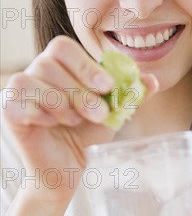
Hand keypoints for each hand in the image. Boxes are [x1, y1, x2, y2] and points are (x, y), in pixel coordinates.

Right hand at [2, 36, 157, 202]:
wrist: (66, 169)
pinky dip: (42, 114)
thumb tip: (153, 80)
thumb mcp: (112, 113)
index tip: (107, 87)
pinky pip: (20, 101)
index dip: (86, 65)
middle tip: (97, 114)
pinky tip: (52, 126)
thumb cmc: (85, 136)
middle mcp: (36, 72)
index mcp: (60, 66)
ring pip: (35, 79)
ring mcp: (18, 91)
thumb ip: (130, 95)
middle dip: (80, 91)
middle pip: (51, 63)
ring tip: (74, 122)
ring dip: (63, 104)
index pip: (64, 46)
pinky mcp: (9, 111)